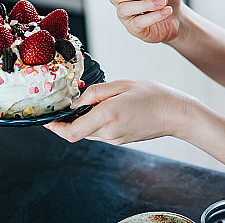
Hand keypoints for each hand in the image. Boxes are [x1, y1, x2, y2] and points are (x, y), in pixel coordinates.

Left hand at [44, 79, 195, 144]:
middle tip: (69, 102)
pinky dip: (98, 121)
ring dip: (86, 119)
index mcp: (107, 116)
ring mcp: (116, 139)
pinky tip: (109, 107)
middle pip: (78, 131)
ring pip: (90, 132)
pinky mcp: (121, 141)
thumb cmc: (154, 95)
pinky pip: (101, 133)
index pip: (72, 131)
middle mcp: (109, 132)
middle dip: (71, 119)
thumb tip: (75, 102)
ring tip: (97, 100)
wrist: (177, 114)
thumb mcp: (123, 84)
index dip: (55, 128)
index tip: (47, 120)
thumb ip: (96, 92)